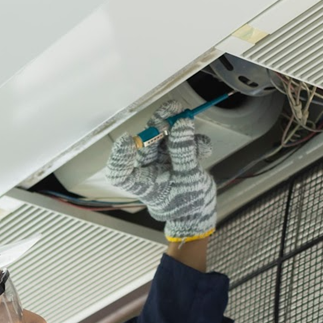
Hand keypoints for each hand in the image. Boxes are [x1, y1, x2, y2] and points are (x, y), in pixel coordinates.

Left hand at [106, 100, 216, 242]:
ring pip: (165, 138)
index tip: (127, 140)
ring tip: (188, 119)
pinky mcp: (177, 158)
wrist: (201, 214)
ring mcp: (163, 162)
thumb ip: (184, 152)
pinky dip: (194, 142)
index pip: (121, 173)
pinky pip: (182, 144)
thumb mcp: (188, 179)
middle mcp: (149, 170)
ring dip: (178, 127)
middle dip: (159, 123)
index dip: (119, 157)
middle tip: (173, 108)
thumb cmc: (187, 204)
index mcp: (143, 183)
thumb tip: (182, 123)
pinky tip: (203, 148)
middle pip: (147, 143)